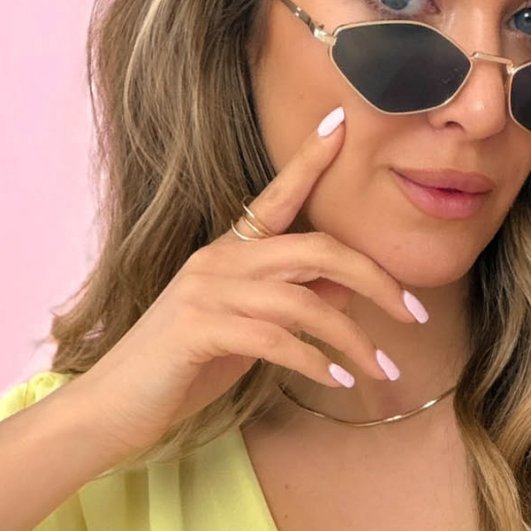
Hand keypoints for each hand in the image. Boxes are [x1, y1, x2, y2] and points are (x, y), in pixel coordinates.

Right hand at [74, 105, 427, 462]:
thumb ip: (291, 302)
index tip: (342, 123)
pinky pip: (277, 339)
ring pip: (304, 301)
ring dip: (354, 339)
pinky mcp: (199, 329)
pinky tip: (337, 383)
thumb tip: (347, 288)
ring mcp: (206, 292)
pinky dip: (315, 362)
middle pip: (316, 250)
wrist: (114, 406)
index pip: (276, 196)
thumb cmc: (182, 369)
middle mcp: (218, 260)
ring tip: (383, 370)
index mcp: (228, 251)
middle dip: (375, 280)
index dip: (309, 160)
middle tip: (416, 313)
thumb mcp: (246, 330)